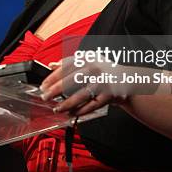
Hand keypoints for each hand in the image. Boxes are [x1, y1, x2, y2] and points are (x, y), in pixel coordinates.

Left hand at [39, 58, 156, 115]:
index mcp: (87, 58)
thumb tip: (51, 65)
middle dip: (55, 91)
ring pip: (80, 95)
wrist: (127, 79)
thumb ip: (69, 62)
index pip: (66, 67)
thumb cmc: (104, 71)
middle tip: (45, 97)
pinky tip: (71, 114)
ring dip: (66, 104)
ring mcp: (102, 82)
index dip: (52, 77)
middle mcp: (95, 68)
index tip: (43, 85)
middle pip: (71, 81)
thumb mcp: (88, 61)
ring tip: (57, 108)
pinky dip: (80, 111)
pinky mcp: (109, 95)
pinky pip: (91, 105)